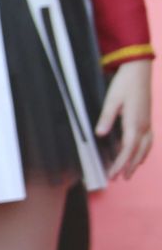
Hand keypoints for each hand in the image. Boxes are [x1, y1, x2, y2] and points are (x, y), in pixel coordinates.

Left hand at [96, 59, 152, 179]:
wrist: (139, 70)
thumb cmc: (124, 84)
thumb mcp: (112, 100)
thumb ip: (106, 118)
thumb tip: (100, 134)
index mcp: (134, 123)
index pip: (127, 150)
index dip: (120, 164)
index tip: (113, 174)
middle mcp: (144, 126)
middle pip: (138, 153)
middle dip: (128, 166)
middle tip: (120, 178)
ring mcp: (148, 123)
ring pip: (146, 148)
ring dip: (137, 160)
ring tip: (130, 171)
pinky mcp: (148, 119)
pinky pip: (148, 140)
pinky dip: (144, 150)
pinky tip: (139, 153)